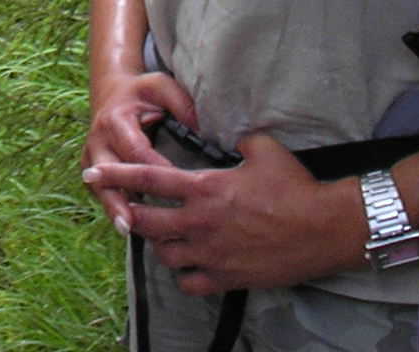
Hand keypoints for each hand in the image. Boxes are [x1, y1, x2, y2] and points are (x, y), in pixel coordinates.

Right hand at [80, 72, 198, 228]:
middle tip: (128, 225)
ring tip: (126, 231)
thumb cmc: (142, 92)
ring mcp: (91, 156)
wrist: (111, 92)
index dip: (154, 170)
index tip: (174, 188)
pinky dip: (113, 208)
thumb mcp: (161, 86)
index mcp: (116, 120)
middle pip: (107, 175)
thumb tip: (199, 128)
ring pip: (100, 188)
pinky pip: (100, 192)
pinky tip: (128, 227)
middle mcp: (99, 140)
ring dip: (113, 210)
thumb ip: (181, 103)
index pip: (136, 151)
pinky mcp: (90, 168)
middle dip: (117, 200)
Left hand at [83, 134, 363, 293]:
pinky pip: (190, 282)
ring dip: (157, 243)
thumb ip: (236, 140)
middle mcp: (202, 222)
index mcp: (205, 188)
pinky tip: (187, 264)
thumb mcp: (263, 148)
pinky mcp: (228, 278)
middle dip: (130, 213)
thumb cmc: (295, 188)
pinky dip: (183, 274)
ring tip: (160, 235)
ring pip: (164, 254)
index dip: (117, 174)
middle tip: (125, 209)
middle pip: (146, 221)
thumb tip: (228, 135)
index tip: (93, 172)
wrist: (324, 229)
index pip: (149, 177)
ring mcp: (213, 254)